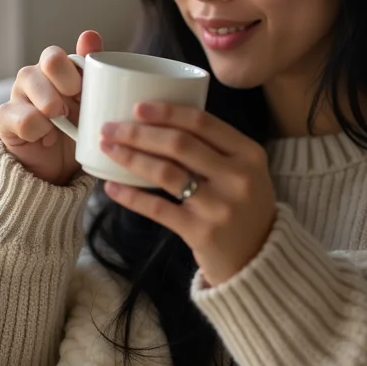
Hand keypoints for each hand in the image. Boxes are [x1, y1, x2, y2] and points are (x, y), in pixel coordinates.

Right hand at [0, 30, 103, 185]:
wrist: (57, 169)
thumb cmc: (77, 129)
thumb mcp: (92, 103)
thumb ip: (93, 71)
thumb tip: (89, 35)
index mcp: (59, 70)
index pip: (59, 54)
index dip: (72, 68)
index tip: (81, 89)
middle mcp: (36, 76)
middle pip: (48, 59)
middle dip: (65, 80)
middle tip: (73, 102)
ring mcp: (18, 94)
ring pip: (28, 79)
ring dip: (49, 101)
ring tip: (60, 120)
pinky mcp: (6, 118)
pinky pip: (18, 115)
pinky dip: (36, 128)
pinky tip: (46, 138)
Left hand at [99, 103, 277, 286]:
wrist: (259, 258)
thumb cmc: (244, 206)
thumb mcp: (245, 171)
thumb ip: (215, 149)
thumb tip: (162, 122)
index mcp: (249, 154)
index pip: (203, 123)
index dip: (168, 112)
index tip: (138, 107)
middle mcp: (237, 177)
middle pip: (180, 144)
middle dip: (139, 132)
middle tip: (111, 128)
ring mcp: (219, 206)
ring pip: (166, 173)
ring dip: (132, 157)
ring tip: (108, 149)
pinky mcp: (201, 232)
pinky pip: (158, 209)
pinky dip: (132, 196)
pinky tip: (112, 186)